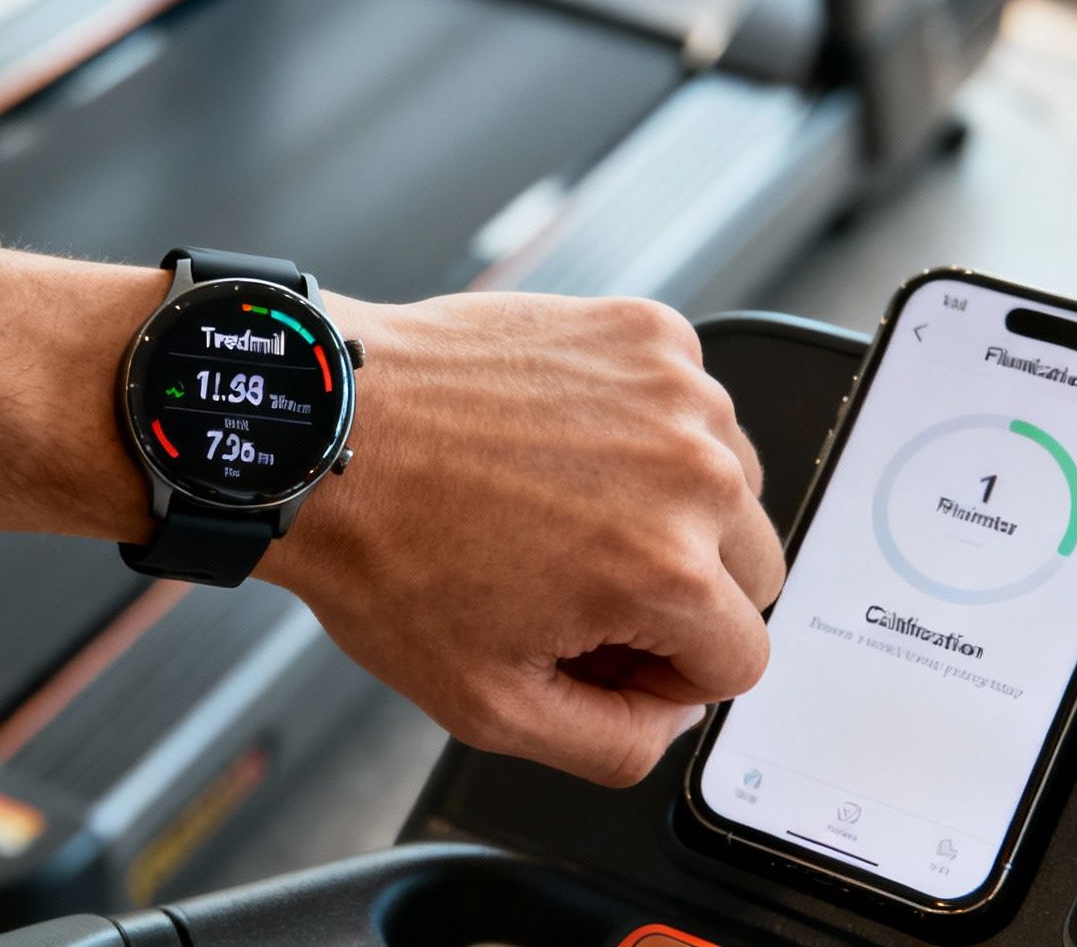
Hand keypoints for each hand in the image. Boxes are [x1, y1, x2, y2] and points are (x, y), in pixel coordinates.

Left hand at [260, 292, 785, 787]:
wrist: (325, 433)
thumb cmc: (385, 549)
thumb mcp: (490, 706)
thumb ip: (613, 744)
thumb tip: (669, 718)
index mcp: (666, 571)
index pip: (740, 658)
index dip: (667, 673)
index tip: (605, 650)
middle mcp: (690, 472)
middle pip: (752, 569)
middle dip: (679, 592)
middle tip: (576, 584)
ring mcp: (674, 389)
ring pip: (728, 483)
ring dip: (669, 505)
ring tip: (559, 508)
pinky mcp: (645, 332)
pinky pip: (689, 404)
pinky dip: (642, 428)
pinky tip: (558, 445)